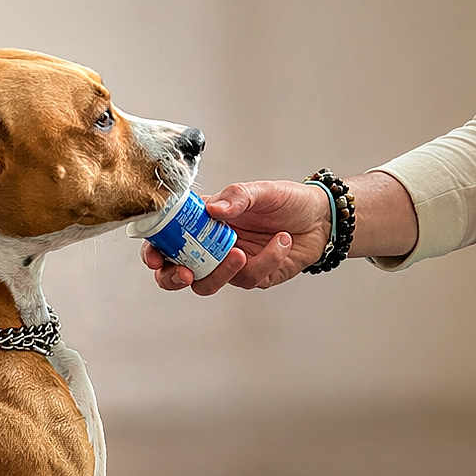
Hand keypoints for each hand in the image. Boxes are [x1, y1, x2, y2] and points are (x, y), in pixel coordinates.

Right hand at [141, 180, 332, 292]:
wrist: (322, 218)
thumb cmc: (287, 201)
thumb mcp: (262, 191)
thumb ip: (237, 197)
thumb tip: (213, 209)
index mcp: (202, 223)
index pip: (166, 241)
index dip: (153, 252)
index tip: (156, 257)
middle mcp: (210, 248)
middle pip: (175, 274)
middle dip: (173, 279)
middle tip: (186, 274)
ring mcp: (229, 266)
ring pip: (207, 284)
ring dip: (220, 273)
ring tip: (240, 254)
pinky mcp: (252, 277)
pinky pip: (248, 278)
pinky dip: (266, 260)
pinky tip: (282, 241)